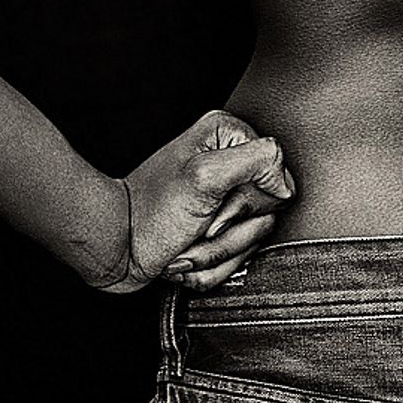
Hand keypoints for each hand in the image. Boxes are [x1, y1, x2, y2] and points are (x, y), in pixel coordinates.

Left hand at [93, 108, 296, 294]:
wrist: (117, 247)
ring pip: (251, 242)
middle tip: (200, 225)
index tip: (216, 206)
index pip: (278, 180)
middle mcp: (229, 163)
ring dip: (215, 253)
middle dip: (229, 233)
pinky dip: (208, 265)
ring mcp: (223, 199)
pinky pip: (234, 259)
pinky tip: (186, 254)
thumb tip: (285, 183)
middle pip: (266, 214)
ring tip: (188, 243)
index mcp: (228, 138)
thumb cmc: (148, 213)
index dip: (248, 203)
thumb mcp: (205, 176)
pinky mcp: (217, 228)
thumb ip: (256, 162)